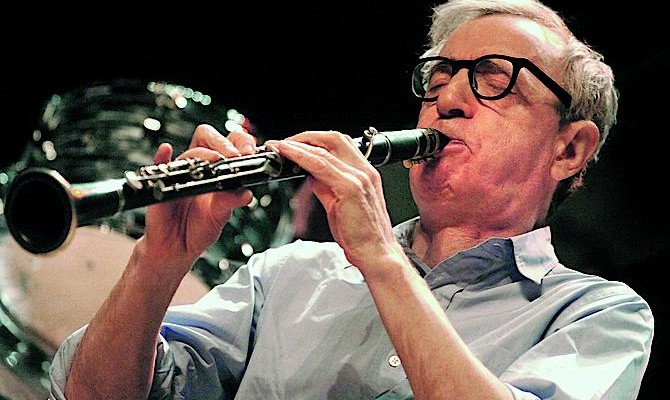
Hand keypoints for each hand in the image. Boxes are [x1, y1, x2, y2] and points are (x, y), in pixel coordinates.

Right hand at [140, 124, 254, 275]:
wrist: (177, 248)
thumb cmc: (198, 229)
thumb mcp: (220, 216)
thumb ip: (231, 202)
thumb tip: (247, 193)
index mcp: (218, 171)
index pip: (229, 144)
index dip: (240, 142)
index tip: (249, 152)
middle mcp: (199, 168)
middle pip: (207, 137)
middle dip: (222, 142)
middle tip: (234, 156)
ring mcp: (181, 173)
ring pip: (190, 152)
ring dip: (204, 154)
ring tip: (215, 162)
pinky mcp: (161, 184)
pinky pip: (159, 165)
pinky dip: (162, 156)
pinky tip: (166, 152)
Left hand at [267, 131, 398, 268]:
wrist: (376, 254)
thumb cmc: (361, 236)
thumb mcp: (339, 206)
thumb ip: (326, 188)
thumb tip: (310, 176)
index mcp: (364, 173)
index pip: (339, 144)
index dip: (315, 140)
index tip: (295, 144)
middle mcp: (364, 171)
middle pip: (334, 138)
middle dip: (306, 136)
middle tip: (284, 143)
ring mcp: (359, 178)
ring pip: (325, 150)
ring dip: (298, 144)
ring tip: (280, 146)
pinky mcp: (350, 188)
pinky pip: (321, 165)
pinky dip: (302, 157)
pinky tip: (289, 155)